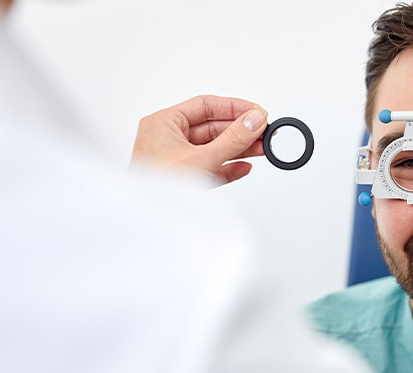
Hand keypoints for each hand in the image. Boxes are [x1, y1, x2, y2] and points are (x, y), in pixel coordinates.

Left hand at [131, 95, 267, 184]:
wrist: (148, 226)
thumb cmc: (157, 190)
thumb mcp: (202, 159)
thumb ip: (233, 139)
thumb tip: (254, 120)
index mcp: (163, 124)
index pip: (205, 106)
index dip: (234, 107)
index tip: (257, 112)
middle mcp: (169, 139)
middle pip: (212, 127)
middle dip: (240, 131)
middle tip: (264, 132)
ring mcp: (176, 160)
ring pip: (214, 148)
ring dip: (239, 149)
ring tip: (262, 149)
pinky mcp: (185, 180)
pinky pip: (211, 168)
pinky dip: (229, 167)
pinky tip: (245, 167)